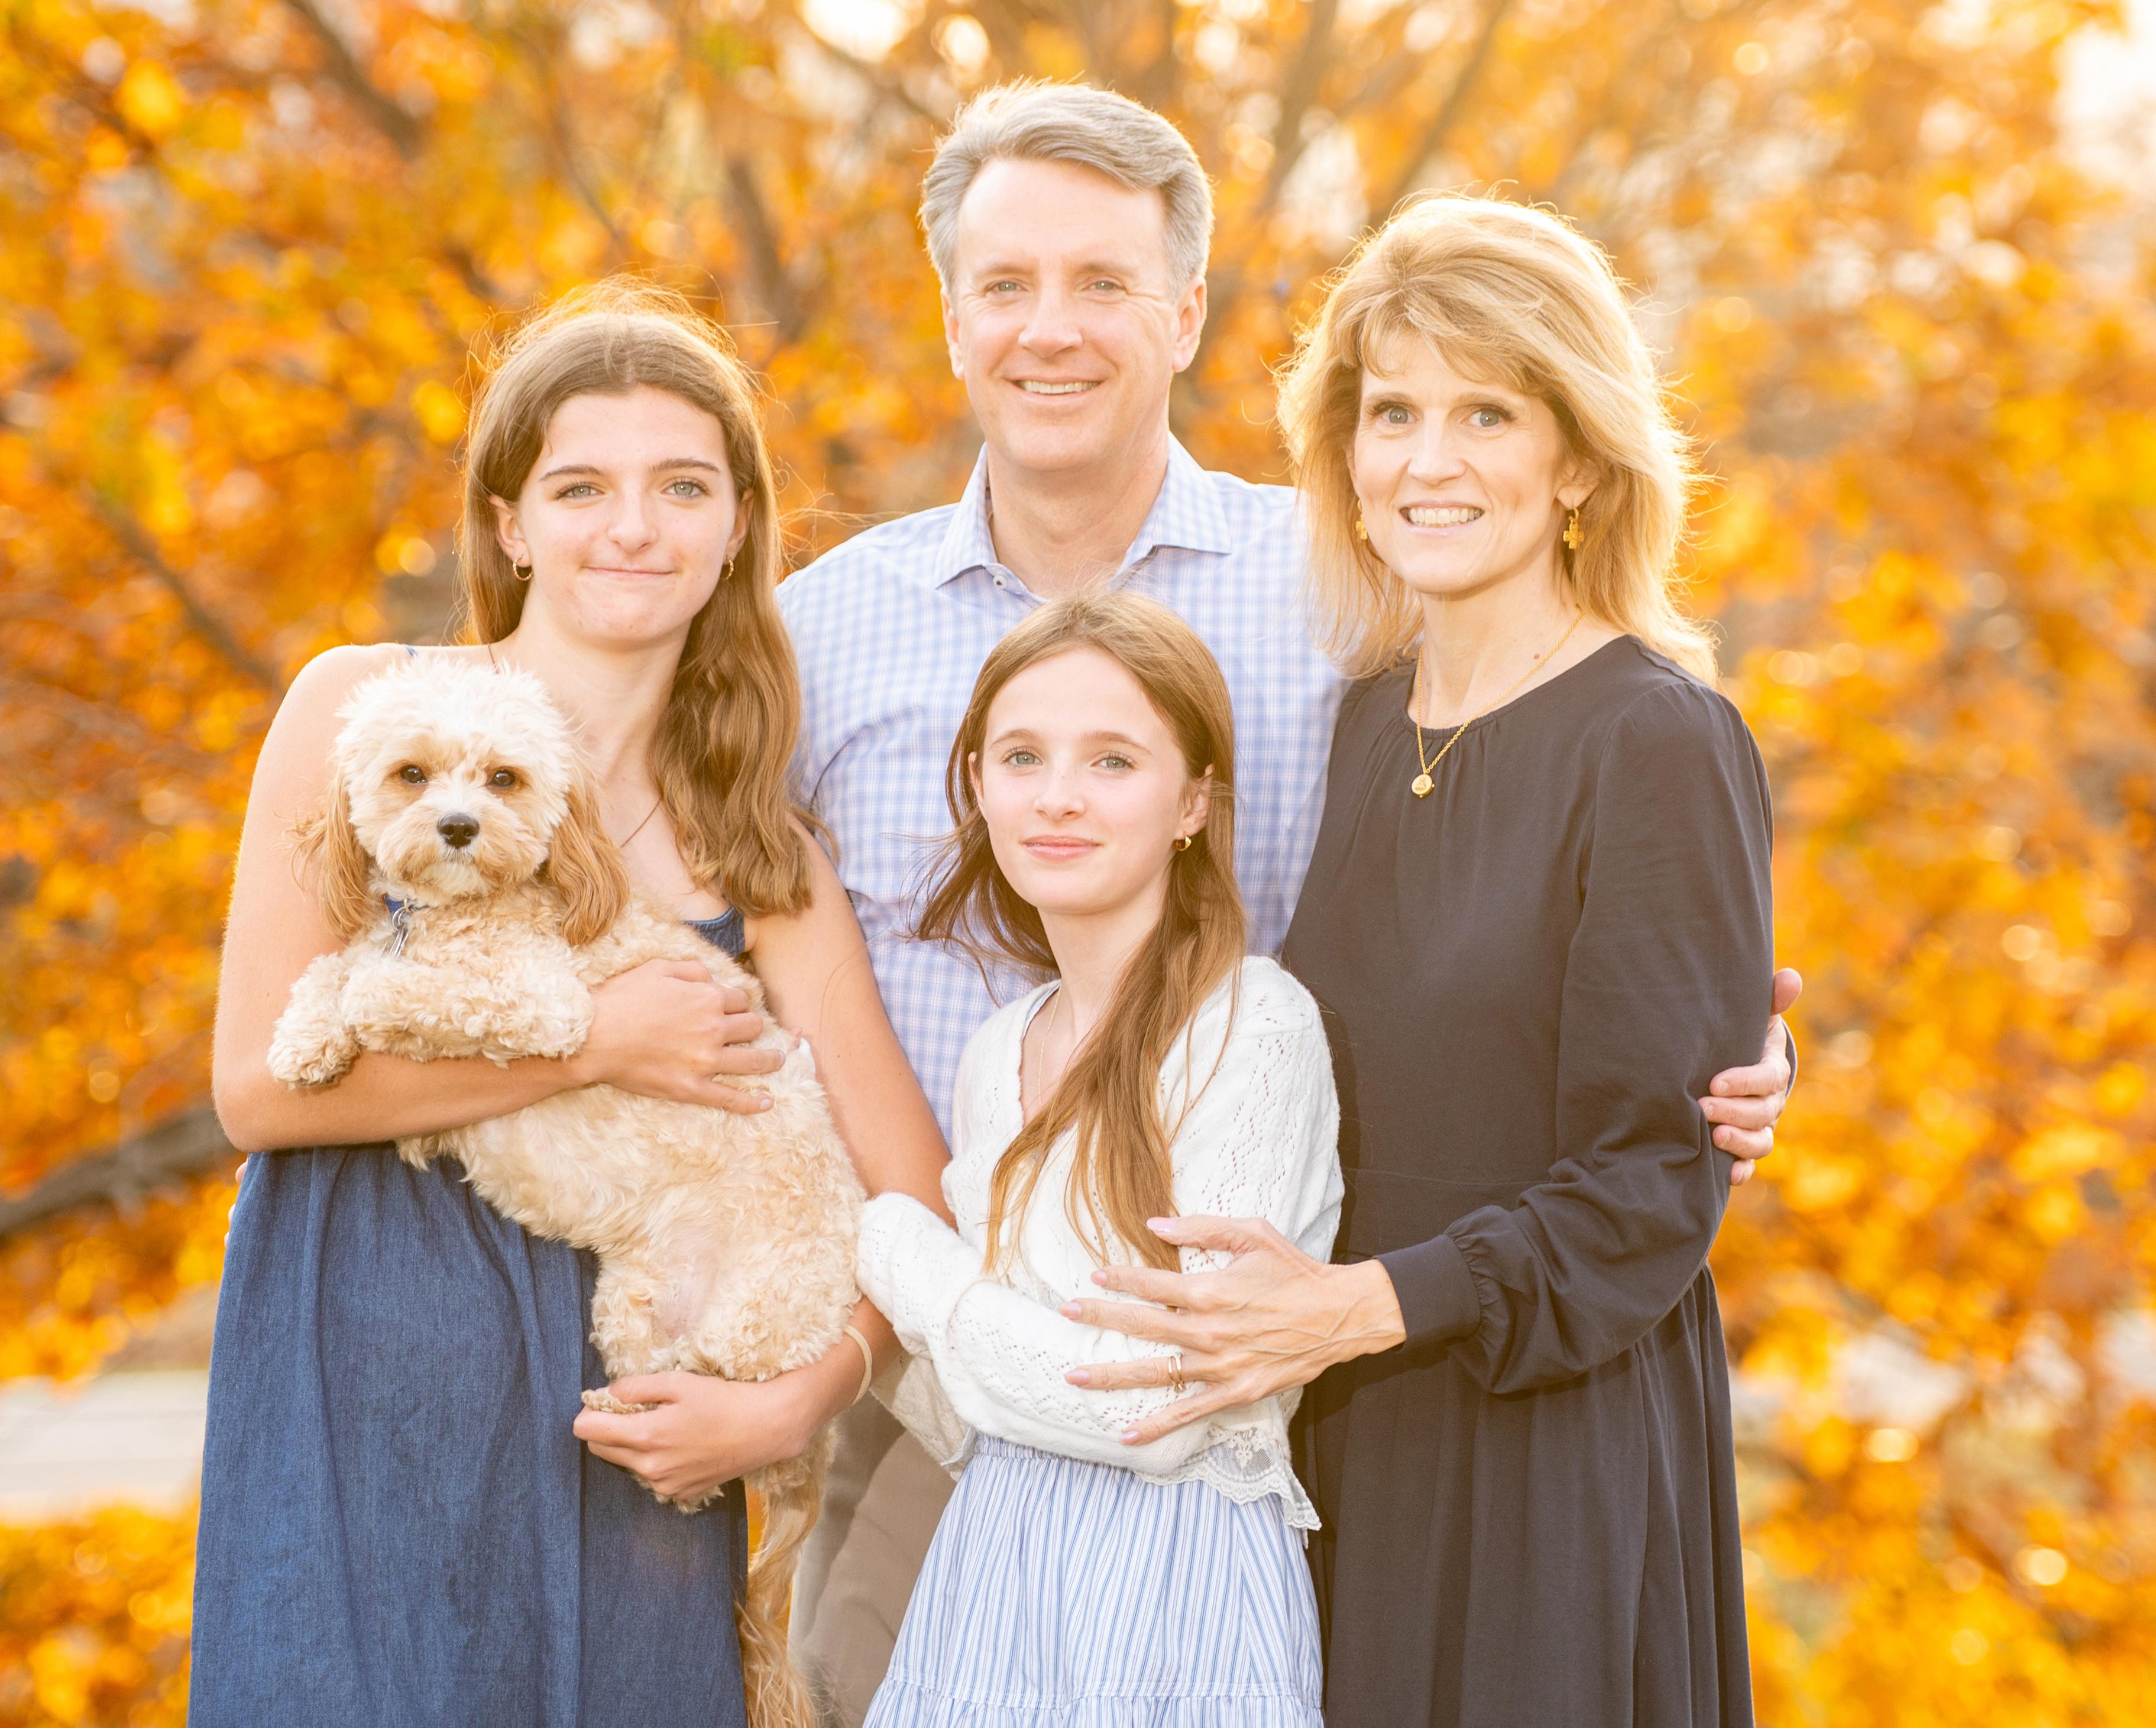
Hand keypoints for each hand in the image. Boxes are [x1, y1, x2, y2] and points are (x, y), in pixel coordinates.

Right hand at [570, 959, 782, 1112]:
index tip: (734, 1007)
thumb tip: (713, 978)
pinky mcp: (692, 1088)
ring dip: (770, 1060)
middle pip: (752, 1027)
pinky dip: (752, 1102)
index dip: (738, 1002)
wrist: (594, 1037)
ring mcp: (705, 1061)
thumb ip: (692, 970)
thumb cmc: (622, 999)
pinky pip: (731, 1099)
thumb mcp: (658, 968)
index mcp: (708, 998)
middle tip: (751, 1031)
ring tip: (778, 1060)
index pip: (741, 999)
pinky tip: (767, 1102)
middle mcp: (714, 1029)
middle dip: (753, 1027)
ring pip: (754, 1061)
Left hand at [572, 1338, 856, 1500]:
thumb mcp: (677, 1382)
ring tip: (664, 1423)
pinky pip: (649, 1475)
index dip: (590, 1411)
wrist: (765, 1429)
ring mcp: (663, 1485)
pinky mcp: (678, 1494)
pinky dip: (653, 1458)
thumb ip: (634, 1388)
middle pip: (600, 1448)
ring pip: (625, 1462)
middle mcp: (649, 1468)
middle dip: (607, 1426)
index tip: (606, 1399)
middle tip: (635, 1407)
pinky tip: (680, 1442)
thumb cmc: (723, 1399)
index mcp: (645, 1437)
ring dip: (631, 1443)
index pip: (587, 1431)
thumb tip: (605, 1394)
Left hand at [1056, 1215, 1405, 1446]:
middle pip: (1142, 1326)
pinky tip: (1125, 1435)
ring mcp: (1220, 1366)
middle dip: (1101, 1318)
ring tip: (1074, 1375)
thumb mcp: (1252, 1234)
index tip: (1094, 1277)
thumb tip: (1154, 1225)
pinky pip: (1188, 1411)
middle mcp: (1209, 1331)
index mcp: (1211, 1290)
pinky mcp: (1235, 1392)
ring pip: (1155, 1372)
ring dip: (1112, 1374)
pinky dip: (1156, 1425)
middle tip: (1066, 1313)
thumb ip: (1201, 1229)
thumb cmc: (1294, 1270)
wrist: (1339, 1316)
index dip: (1119, 1279)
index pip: (1151, 1285)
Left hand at [1702, 966, 1800, 1185]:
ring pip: (1760, 1142)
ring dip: (1739, 1144)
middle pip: (1762, 1114)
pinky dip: (1741, 1171)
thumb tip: (1790, 977)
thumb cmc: (1739, 1036)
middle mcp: (1770, 1103)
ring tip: (1712, 1137)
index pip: (1767, 1079)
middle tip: (1702, 1107)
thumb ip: (1769, 998)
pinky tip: (1727, 1176)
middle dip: (1734, 1112)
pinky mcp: (1744, 1146)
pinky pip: (1749, 1164)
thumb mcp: (1752, 1015)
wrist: (1731, 1063)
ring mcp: (1759, 1127)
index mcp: (1772, 1070)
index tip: (1715, 1081)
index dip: (1745, 1082)